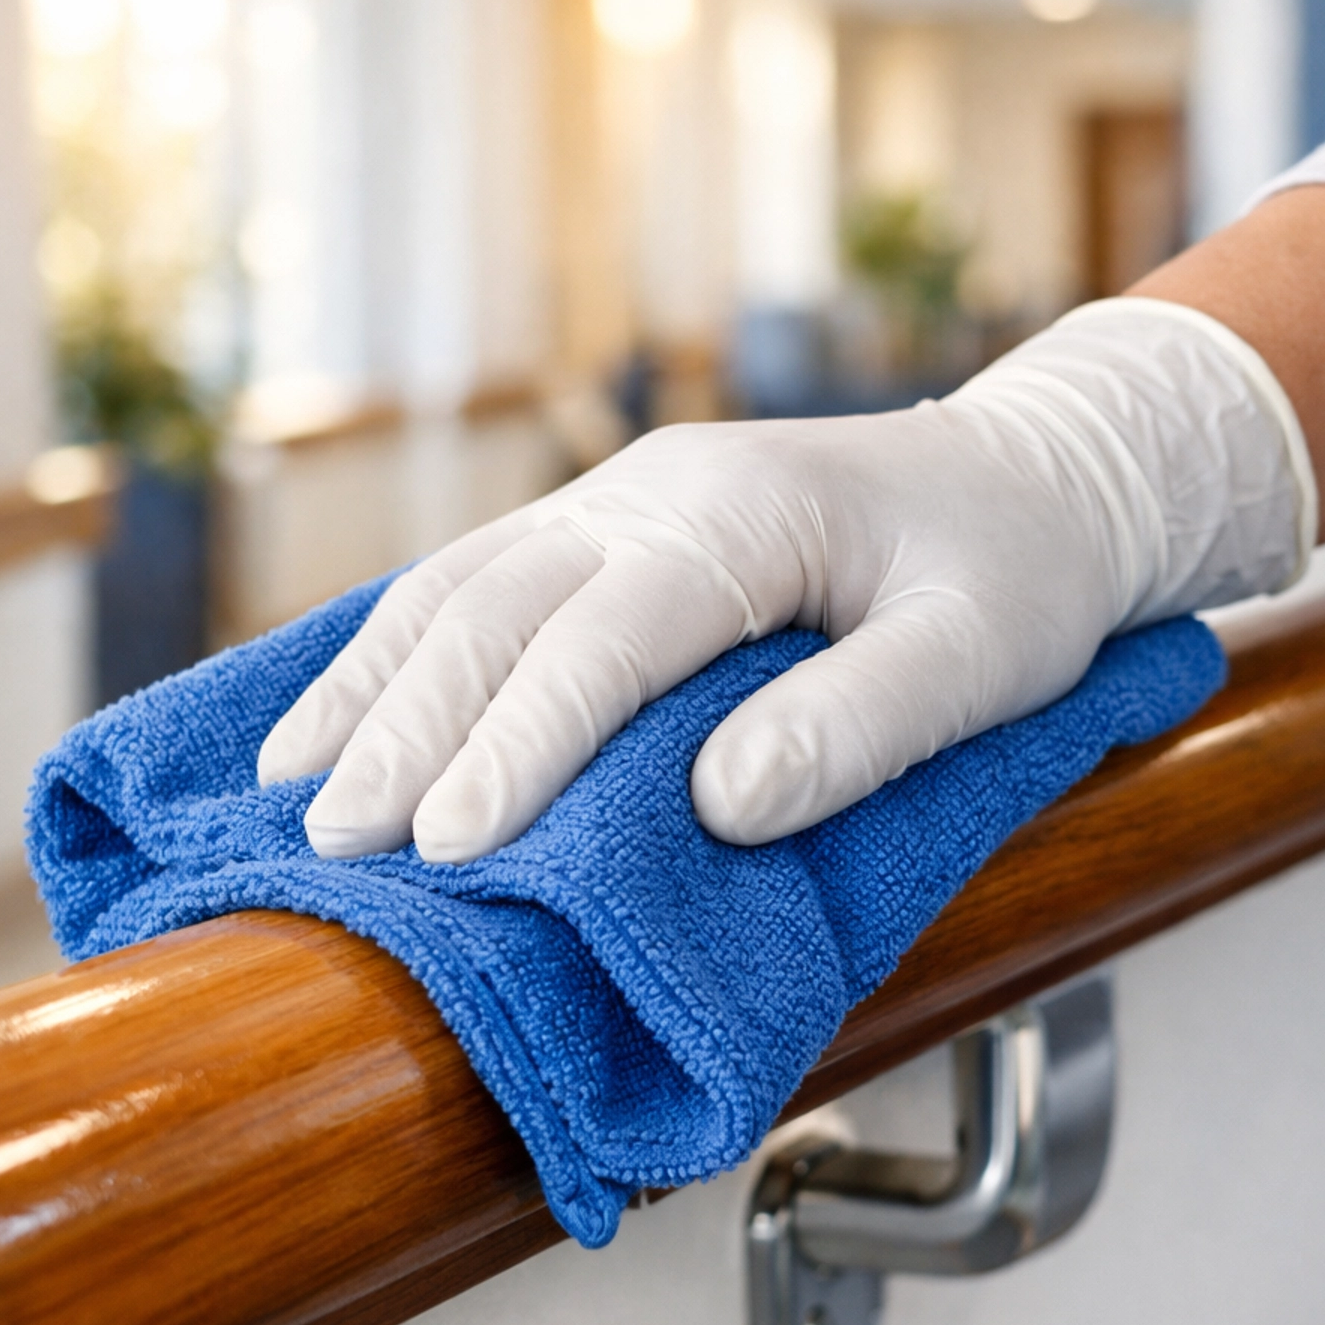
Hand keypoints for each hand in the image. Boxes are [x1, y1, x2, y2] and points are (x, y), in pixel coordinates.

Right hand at [258, 303, 1310, 861]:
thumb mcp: (985, 656)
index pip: (609, 634)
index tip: (454, 845)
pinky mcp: (609, 525)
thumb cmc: (1017, 574)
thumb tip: (722, 804)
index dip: (524, 741)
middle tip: (338, 846)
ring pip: (463, 585)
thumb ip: (862, 725)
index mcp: (748, 512)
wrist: (1032, 478)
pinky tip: (341, 713)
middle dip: (411, 730)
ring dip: (376, 689)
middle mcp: (658, 490)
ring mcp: (621, 497)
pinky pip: (477, 577)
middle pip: (501, 606)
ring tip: (293, 791)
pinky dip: (397, 650)